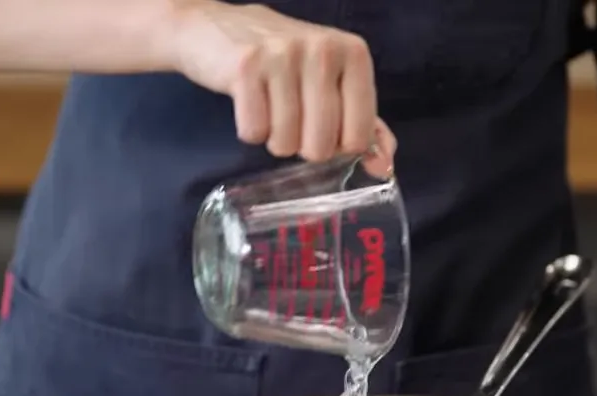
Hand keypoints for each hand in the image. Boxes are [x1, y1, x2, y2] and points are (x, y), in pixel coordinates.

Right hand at [169, 0, 395, 172]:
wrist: (213, 27)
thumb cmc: (281, 61)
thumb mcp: (331, 81)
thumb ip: (363, 123)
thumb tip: (384, 167)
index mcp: (353, 53)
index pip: (358, 136)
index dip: (337, 146)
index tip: (322, 126)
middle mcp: (323, 49)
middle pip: (322, 145)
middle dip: (302, 146)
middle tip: (291, 117)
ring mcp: (283, 55)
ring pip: (286, 142)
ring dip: (274, 139)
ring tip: (269, 108)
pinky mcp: (246, 66)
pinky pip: (254, 132)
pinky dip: (249, 130)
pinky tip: (249, 104)